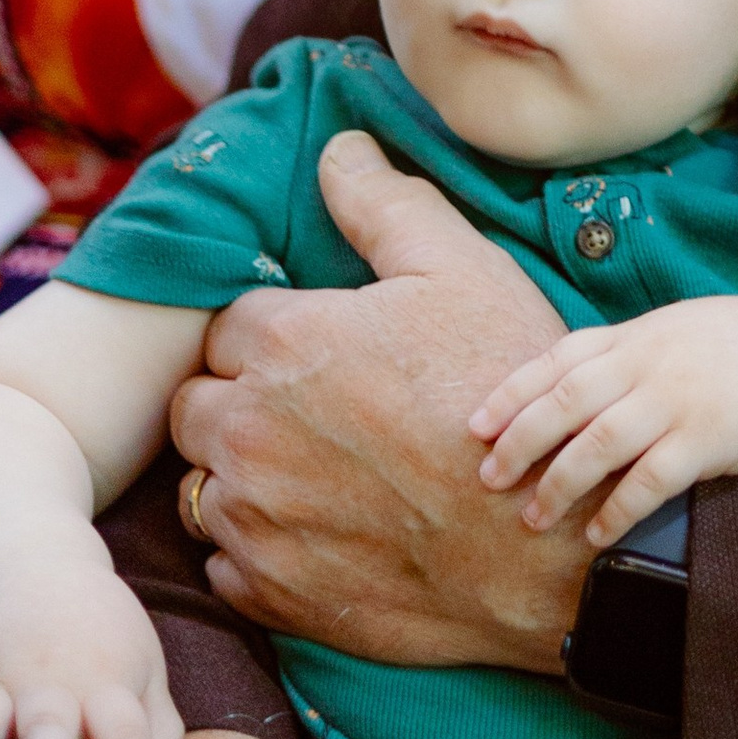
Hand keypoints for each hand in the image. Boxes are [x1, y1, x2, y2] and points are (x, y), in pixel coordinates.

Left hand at [171, 130, 578, 672]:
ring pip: (204, 483)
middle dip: (240, 400)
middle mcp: (247, 430)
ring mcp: (253, 516)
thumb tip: (339, 149)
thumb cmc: (505, 397)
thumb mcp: (464, 272)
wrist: (540, 550)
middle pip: (197, 404)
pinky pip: (226, 559)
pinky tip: (325, 529)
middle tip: (316, 411)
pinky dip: (260, 544)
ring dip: (244, 473)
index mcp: (283, 344)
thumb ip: (386, 205)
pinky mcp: (269, 590)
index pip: (230, 325)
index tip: (325, 353)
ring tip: (320, 472)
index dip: (277, 334)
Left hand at [472, 297, 737, 547]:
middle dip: (519, 441)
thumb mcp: (685, 328)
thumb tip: (578, 372)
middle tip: (487, 478)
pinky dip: (616, 510)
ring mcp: (678, 400)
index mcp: (642, 334)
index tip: (474, 424)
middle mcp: (651, 362)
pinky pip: (649, 481)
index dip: (512, 391)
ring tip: (533, 518)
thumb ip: (634, 348)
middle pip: (565, 401)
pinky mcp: (707, 440)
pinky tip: (597, 535)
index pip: (559, 358)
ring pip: (598, 443)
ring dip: (558, 483)